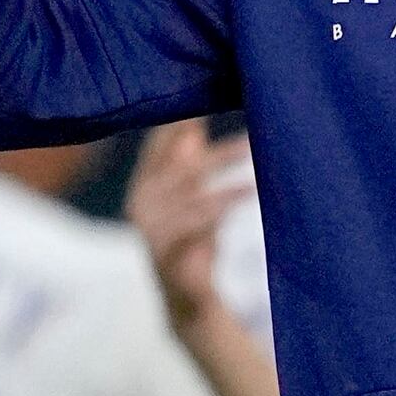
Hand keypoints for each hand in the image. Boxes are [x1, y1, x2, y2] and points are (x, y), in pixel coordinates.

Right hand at [126, 123, 248, 322]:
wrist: (189, 302)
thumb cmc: (195, 244)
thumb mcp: (194, 199)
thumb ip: (190, 164)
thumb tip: (192, 122)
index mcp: (144, 185)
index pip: (159, 143)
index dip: (181, 119)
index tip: (208, 93)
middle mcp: (140, 202)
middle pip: (181, 164)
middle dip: (216, 144)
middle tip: (251, 128)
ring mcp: (148, 228)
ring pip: (191, 188)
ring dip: (226, 166)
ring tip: (256, 151)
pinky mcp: (163, 252)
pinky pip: (197, 219)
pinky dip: (225, 201)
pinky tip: (251, 191)